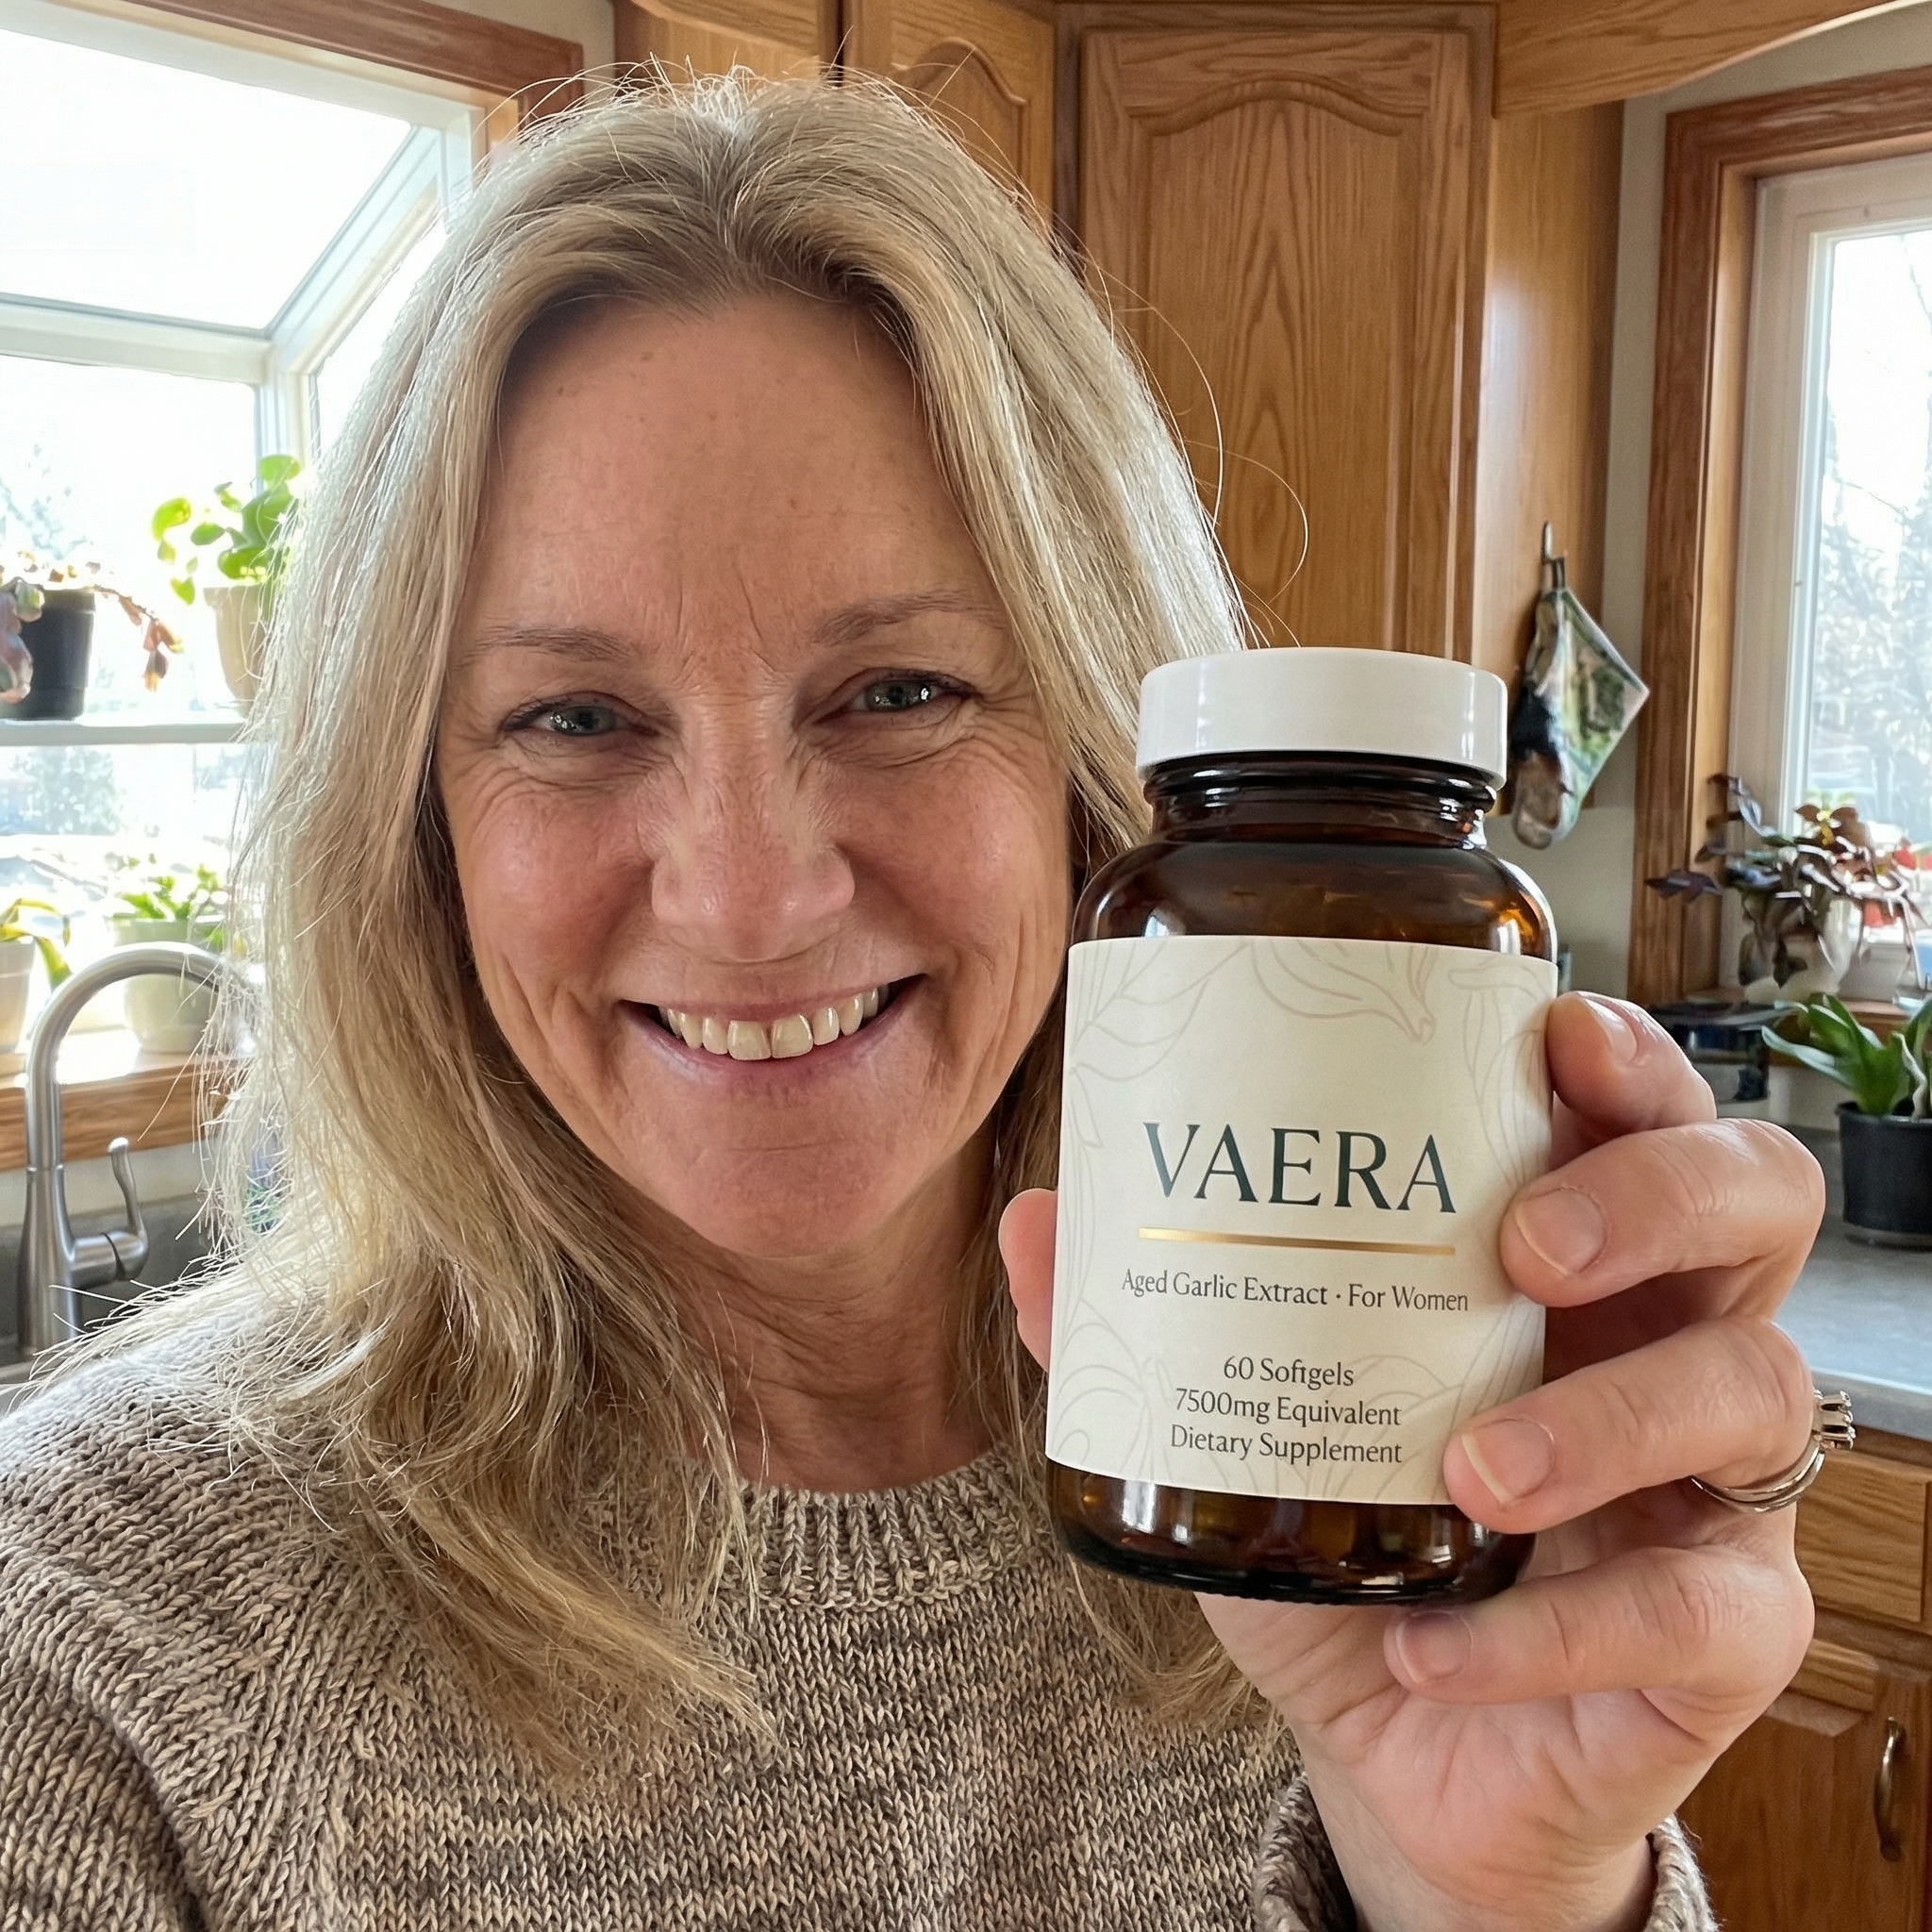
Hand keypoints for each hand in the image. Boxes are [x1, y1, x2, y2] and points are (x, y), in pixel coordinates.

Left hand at [1001, 991, 1823, 1931]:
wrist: (1401, 1755)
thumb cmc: (1346, 1552)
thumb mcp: (1244, 1432)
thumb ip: (1152, 1332)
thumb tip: (1039, 1221)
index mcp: (1567, 1257)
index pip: (1646, 1113)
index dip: (1629, 1059)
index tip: (1553, 1040)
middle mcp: (1660, 1337)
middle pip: (1758, 1198)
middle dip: (1654, 1191)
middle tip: (1523, 1246)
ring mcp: (1711, 1484)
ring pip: (1753, 1388)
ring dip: (1606, 1416)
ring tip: (1468, 1471)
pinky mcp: (1728, 1636)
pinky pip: (1700, 1613)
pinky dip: (1555, 1629)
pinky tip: (1430, 1649)